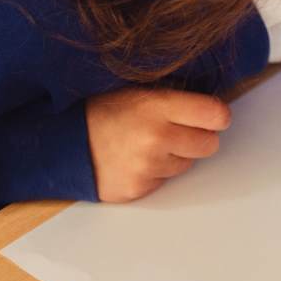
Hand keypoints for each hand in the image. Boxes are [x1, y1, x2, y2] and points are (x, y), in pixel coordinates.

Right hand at [85, 87, 230, 202]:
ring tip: (149, 144)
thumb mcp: (137, 91)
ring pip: (189, 163)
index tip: (212, 115)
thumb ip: (174, 98)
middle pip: (210, 144)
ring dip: (177, 155)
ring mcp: (148, 166)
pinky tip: (138, 160)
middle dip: (200, 137)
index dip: (217, 115)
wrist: (63, 145)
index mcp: (156, 106)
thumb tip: (212, 106)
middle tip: (179, 130)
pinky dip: (158, 172)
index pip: (215, 114)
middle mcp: (155, 137)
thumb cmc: (102, 113)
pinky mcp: (141, 189)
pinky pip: (167, 180)